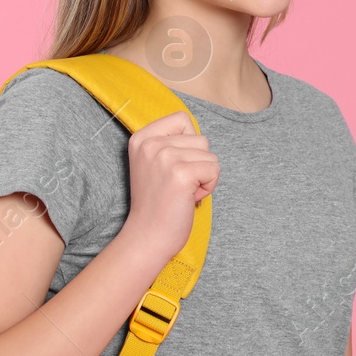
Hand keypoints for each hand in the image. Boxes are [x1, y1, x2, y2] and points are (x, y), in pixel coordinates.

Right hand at [121, 110, 217, 261]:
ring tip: (182, 193)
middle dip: (198, 165)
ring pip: (210, 155)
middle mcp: (150, 143)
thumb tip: (199, 135)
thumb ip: (170, 143)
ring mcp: (165, 157)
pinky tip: (189, 199)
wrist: (147, 236)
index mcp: (141, 138)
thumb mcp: (154, 164)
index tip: (173, 167)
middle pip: (201, 139)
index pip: (182, 119)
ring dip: (204, 177)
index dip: (189, 144)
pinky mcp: (181, 173)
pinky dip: (208, 187)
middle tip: (177, 186)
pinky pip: (214, 170)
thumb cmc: (157, 203)